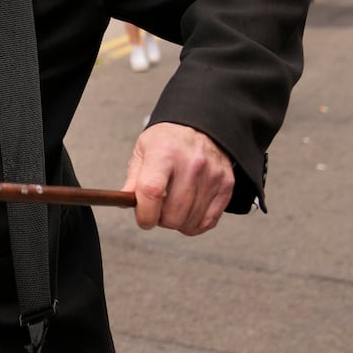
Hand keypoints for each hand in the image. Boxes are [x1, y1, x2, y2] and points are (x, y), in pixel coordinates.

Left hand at [120, 122, 234, 235]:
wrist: (201, 127)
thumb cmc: (169, 140)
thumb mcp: (143, 150)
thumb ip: (134, 179)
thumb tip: (126, 203)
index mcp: (165, 153)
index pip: (152, 192)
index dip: (145, 213)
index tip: (143, 218)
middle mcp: (192, 164)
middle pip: (173, 213)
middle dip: (160, 220)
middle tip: (157, 209)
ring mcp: (212, 176)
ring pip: (190, 221)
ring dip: (177, 222)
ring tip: (172, 206)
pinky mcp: (226, 185)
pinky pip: (208, 221)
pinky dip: (194, 225)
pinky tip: (187, 213)